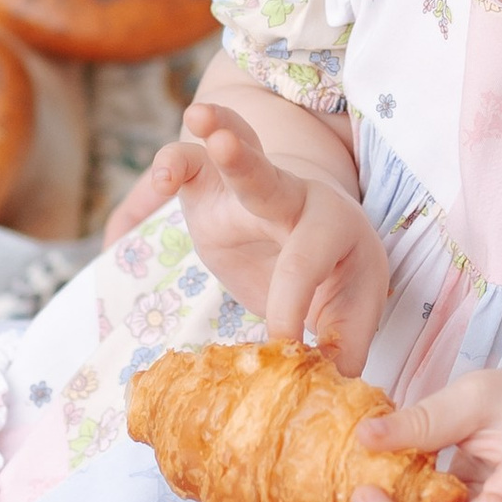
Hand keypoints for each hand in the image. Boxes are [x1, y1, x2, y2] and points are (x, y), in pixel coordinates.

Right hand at [120, 99, 388, 374]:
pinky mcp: (209, 189)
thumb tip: (330, 383)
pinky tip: (148, 195)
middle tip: (222, 142)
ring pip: (229, 148)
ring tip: (192, 118)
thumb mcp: (354, 305)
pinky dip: (166, 173)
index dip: (291, 306)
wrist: (320, 229)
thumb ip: (347, 342)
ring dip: (209, 133)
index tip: (282, 346)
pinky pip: (187, 169)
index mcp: (332, 226)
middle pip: (266, 177)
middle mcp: (290, 196)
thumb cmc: (340, 272)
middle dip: (242, 160)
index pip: (305, 261)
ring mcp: (246, 185)